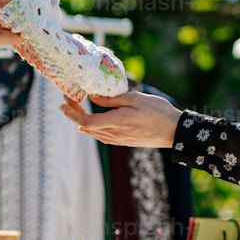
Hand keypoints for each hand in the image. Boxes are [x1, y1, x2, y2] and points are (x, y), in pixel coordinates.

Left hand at [59, 90, 181, 148]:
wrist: (175, 131)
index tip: (65, 101)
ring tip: (72, 107)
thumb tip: (92, 97)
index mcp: (117, 122)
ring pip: (92, 132)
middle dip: (73, 113)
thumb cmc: (158, 111)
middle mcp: (114, 134)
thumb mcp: (135, 99)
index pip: (87, 122)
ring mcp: (118, 140)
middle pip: (86, 127)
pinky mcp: (123, 142)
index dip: (72, 113)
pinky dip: (90, 128)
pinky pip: (101, 136)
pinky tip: (86, 125)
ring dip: (80, 120)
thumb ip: (112, 100)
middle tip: (65, 100)